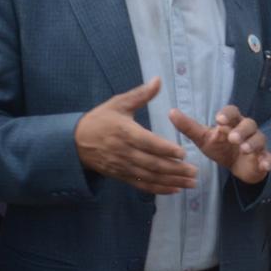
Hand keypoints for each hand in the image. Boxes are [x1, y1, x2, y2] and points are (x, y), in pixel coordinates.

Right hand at [74, 78, 197, 194]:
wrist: (76, 142)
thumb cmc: (100, 119)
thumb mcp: (118, 103)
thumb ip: (140, 94)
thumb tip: (158, 80)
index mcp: (126, 132)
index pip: (149, 143)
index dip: (166, 149)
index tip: (183, 153)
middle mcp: (125, 152)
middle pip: (153, 163)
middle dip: (175, 169)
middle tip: (195, 172)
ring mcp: (123, 167)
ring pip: (150, 176)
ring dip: (172, 181)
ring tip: (190, 184)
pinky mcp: (121, 176)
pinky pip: (142, 185)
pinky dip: (159, 189)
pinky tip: (174, 190)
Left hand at [171, 104, 270, 184]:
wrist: (237, 166)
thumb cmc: (220, 147)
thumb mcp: (203, 138)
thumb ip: (189, 127)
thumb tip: (170, 112)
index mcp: (232, 123)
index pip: (232, 112)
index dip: (227, 114)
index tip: (219, 120)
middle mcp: (247, 131)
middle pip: (249, 124)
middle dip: (241, 130)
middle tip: (232, 138)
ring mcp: (257, 144)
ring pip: (259, 139)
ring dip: (253, 143)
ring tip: (244, 149)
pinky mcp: (264, 158)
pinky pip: (269, 158)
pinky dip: (267, 160)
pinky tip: (264, 165)